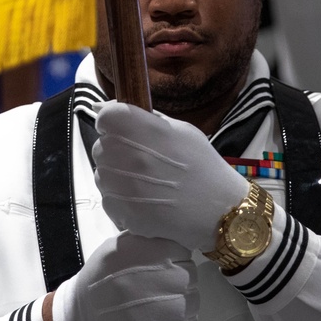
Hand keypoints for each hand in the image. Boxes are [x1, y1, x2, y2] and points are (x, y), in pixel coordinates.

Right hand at [51, 232, 198, 320]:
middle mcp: (166, 276)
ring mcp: (169, 307)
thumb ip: (146, 239)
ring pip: (193, 300)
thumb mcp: (117, 247)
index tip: (161, 265)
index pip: (182, 251)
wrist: (82, 319)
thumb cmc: (99, 279)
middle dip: (178, 279)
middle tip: (159, 286)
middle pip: (190, 274)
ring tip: (159, 303)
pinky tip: (162, 319)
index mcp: (152, 251)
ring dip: (181, 301)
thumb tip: (170, 235)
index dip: (174, 258)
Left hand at [93, 102, 249, 250]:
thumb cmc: (202, 165)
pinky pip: (109, 200)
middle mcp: (127, 155)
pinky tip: (145, 201)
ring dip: (117, 176)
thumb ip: (142, 117)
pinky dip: (122, 200)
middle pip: (101, 146)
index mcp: (142, 129)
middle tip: (144, 161)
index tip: (126, 131)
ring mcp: (122, 187)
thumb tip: (102, 107)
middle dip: (116, 151)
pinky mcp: (122, 213)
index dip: (113, 123)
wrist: (219, 210)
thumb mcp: (181, 131)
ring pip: (102, 174)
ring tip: (147, 184)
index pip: (106, 116)